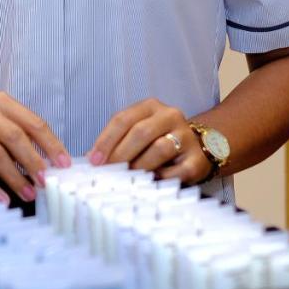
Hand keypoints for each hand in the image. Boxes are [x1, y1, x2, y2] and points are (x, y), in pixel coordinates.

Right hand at [0, 92, 71, 202]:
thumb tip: (55, 165)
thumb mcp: (7, 125)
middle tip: (44, 181)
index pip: (33, 123)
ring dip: (14, 177)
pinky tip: (3, 198)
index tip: (63, 165)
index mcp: (2, 103)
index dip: (51, 145)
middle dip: (32, 161)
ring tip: (28, 193)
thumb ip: (28, 139)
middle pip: (13, 136)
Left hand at [90, 98, 211, 183]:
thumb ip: (116, 142)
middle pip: (141, 132)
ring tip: (129, 177)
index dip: (106, 140)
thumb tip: (91, 158)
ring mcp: (187, 137)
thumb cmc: (158, 140)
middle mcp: (171, 116)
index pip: (123, 119)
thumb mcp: (136, 132)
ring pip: (160, 149)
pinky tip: (152, 182)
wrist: (197, 147)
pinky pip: (176, 171)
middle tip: (108, 171)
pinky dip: (161, 178)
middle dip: (121, 154)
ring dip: (140, 166)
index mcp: (151, 106)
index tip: (94, 160)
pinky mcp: (198, 160)